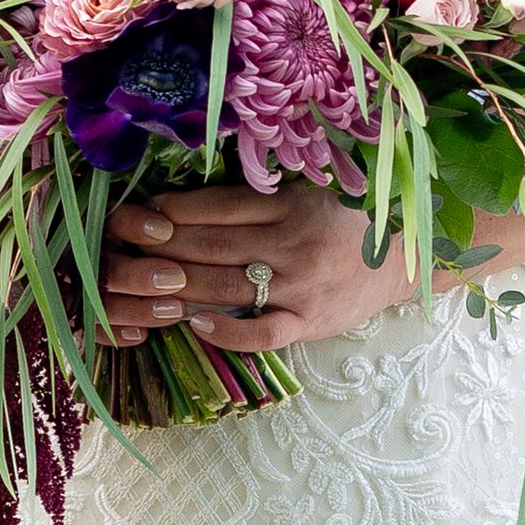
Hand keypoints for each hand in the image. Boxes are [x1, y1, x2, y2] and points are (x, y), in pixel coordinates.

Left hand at [99, 179, 408, 355]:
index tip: (139, 212)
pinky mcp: (309, 322)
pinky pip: (263, 332)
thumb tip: (191, 196)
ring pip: (228, 285)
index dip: (174, 210)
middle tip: (121, 245)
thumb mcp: (308, 192)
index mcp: (290, 204)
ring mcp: (300, 285)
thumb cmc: (345, 221)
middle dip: (161, 246)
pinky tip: (196, 325)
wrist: (402, 262)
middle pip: (212, 245)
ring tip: (140, 284)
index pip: (219, 206)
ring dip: (178, 284)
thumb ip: (261, 195)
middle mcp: (292, 242)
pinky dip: (228, 330)